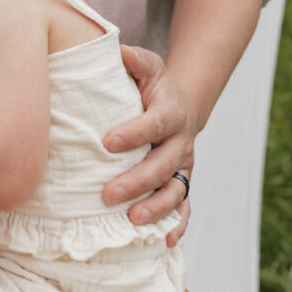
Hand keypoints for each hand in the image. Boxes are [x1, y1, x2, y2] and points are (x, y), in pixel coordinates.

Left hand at [101, 45, 195, 228]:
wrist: (180, 104)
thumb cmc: (153, 85)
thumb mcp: (147, 66)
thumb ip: (134, 59)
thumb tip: (118, 50)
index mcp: (171, 112)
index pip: (153, 124)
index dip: (133, 133)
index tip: (106, 142)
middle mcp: (181, 142)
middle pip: (163, 165)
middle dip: (137, 181)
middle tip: (107, 194)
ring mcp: (183, 166)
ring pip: (175, 191)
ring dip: (155, 208)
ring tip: (131, 219)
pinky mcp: (182, 182)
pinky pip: (184, 207)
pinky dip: (178, 226)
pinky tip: (163, 241)